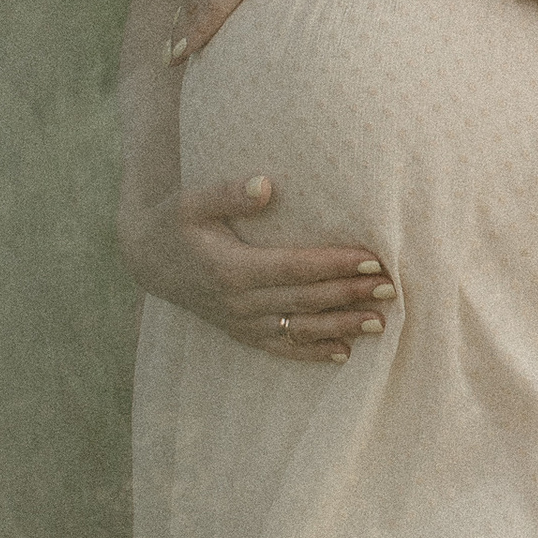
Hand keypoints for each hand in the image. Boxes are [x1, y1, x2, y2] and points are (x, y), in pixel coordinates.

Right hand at [117, 171, 397, 365]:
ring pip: (299, 328)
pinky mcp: (241, 333)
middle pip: (305, 300)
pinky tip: (344, 352)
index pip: (295, 268)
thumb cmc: (175, 221)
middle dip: (349, 294)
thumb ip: (228, 194)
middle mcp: (239, 302)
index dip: (334, 264)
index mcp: (231, 269)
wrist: (147, 258)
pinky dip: (312, 352)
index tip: (371, 258)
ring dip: (341, 325)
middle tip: (390, 287)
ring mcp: (241, 322)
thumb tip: (266, 185)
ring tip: (379, 322)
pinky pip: (281, 348)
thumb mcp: (193, 201)